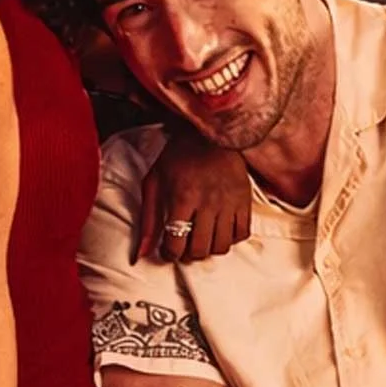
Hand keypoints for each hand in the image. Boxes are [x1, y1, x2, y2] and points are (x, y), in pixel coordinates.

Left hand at [136, 125, 251, 262]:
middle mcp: (208, 202)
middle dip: (187, 255)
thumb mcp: (154, 183)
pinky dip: (230, 239)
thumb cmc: (177, 156)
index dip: (169, 254)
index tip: (167, 249)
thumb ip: (147, 220)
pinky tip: (219, 230)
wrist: (209, 131)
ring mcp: (229, 202)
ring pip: (221, 246)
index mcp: (183, 198)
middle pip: (199, 250)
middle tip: (183, 246)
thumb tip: (141, 254)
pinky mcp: (245, 199)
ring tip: (200, 239)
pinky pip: (242, 234)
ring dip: (208, 249)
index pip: (176, 244)